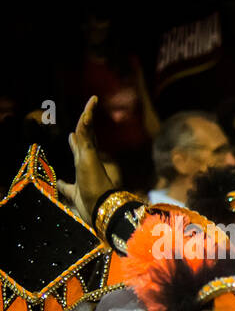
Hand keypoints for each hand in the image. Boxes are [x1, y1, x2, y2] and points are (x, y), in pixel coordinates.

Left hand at [67, 97, 113, 222]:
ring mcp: (91, 155)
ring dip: (88, 115)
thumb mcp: (72, 192)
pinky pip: (87, 133)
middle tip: (90, 108)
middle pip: (88, 135)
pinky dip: (87, 122)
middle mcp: (90, 157)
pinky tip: (88, 111)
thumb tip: (58, 182)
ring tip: (92, 101)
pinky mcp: (89, 154)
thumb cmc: (89, 204)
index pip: (83, 147)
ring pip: (87, 130)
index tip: (71, 134)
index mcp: (86, 165)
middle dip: (87, 121)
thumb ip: (65, 186)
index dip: (78, 139)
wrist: (100, 209)